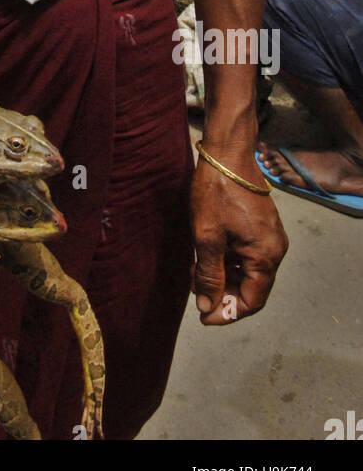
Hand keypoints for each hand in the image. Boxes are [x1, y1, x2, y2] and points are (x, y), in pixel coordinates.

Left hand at [190, 153, 287, 324]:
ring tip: (195, 273)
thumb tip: (208, 307)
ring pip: (247, 270)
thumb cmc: (217, 192)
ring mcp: (269, 236)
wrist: (227, 153)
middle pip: (251, 287)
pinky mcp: (260, 226)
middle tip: (195, 290)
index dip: (228, 313)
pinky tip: (205, 256)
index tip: (204, 317)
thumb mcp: (207, 237)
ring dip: (223, 276)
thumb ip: (209, 275)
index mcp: (266, 255)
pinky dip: (227, 260)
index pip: (252, 300)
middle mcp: (275, 249)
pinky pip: (246, 254)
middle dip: (222, 293)